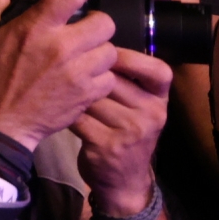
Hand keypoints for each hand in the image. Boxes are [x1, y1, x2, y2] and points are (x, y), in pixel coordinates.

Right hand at [0, 0, 118, 150]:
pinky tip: (84, 80)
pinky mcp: (88, 94)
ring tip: (84, 59)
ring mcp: (78, 72)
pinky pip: (109, 78)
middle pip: (104, 22)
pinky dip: (100, 79)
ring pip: (110, 51)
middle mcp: (62, 46)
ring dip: (99, 53)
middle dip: (95, 26)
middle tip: (82, 34)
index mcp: (36, 26)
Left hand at [72, 48, 171, 217]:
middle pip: (113, 79)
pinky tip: (58, 108)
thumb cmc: (125, 132)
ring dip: (72, 92)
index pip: (158, 70)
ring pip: (93, 97)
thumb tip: (97, 39)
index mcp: (160, 99)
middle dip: (87, 72)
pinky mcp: (107, 146)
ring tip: (59, 87)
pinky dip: (66, 111)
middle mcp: (151, 114)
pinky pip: (79, 117)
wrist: (124, 181)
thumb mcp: (138, 106)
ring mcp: (131, 132)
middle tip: (66, 67)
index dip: (131, 57)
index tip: (107, 51)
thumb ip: (128, 79)